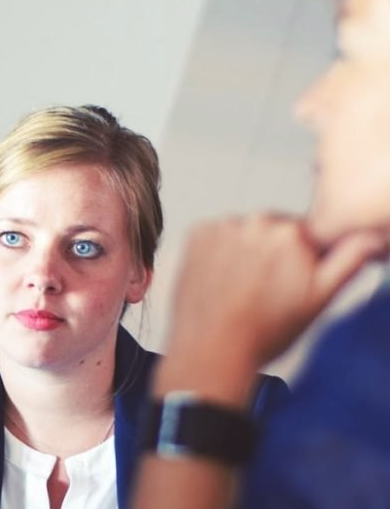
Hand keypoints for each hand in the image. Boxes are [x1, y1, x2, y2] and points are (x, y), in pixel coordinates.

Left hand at [168, 214, 384, 371]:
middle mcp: (256, 221)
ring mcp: (223, 226)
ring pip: (246, 233)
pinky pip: (217, 235)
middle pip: (275, 231)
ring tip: (242, 288)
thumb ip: (350, 259)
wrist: (211, 348)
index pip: (308, 234)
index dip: (304, 259)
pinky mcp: (197, 234)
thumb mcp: (320, 298)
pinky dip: (220, 251)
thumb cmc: (265, 331)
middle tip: (266, 290)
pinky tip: (222, 279)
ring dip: (246, 251)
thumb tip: (374, 236)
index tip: (293, 281)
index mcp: (292, 232)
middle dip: (275, 253)